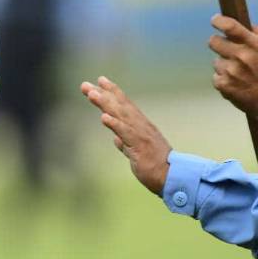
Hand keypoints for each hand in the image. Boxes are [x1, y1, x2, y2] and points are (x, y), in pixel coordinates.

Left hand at [80, 76, 171, 194]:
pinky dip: (115, 124)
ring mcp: (141, 135)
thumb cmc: (156, 166)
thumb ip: (126, 144)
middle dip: (103, 94)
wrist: (172, 177)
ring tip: (92, 94)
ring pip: (121, 116)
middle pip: (120, 106)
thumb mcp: (137, 153)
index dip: (112, 93)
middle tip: (86, 84)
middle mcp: (140, 126)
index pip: (124, 106)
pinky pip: (126, 134)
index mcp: (140, 127)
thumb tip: (116, 140)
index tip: (99, 81)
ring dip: (106, 104)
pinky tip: (104, 117)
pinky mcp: (140, 146)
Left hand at [208, 13, 257, 115]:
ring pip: (216, 61)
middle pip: (213, 41)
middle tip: (226, 48)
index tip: (215, 20)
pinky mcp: (223, 84)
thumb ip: (257, 36)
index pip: (230, 27)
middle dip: (218, 43)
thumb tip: (247, 26)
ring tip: (241, 72)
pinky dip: (224, 79)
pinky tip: (238, 82)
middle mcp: (240, 56)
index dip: (219, 21)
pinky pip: (216, 76)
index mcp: (254, 44)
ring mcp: (230, 71)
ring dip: (225, 64)